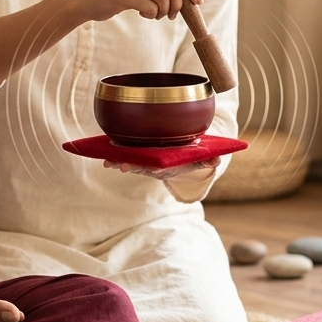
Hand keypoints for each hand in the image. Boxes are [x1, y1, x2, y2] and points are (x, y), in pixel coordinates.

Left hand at [103, 156, 220, 180]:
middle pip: (140, 167)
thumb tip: (217, 160)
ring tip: (107, 161)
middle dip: (129, 166)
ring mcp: (143, 163)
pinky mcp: (136, 157)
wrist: (177, 164)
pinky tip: (104, 153)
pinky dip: (114, 156)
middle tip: (120, 166)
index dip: (151, 167)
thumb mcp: (198, 161)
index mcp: (166, 167)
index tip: (145, 167)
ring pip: (129, 163)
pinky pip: (124, 156)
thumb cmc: (187, 160)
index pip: (157, 168)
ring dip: (118, 162)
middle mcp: (152, 167)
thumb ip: (206, 160)